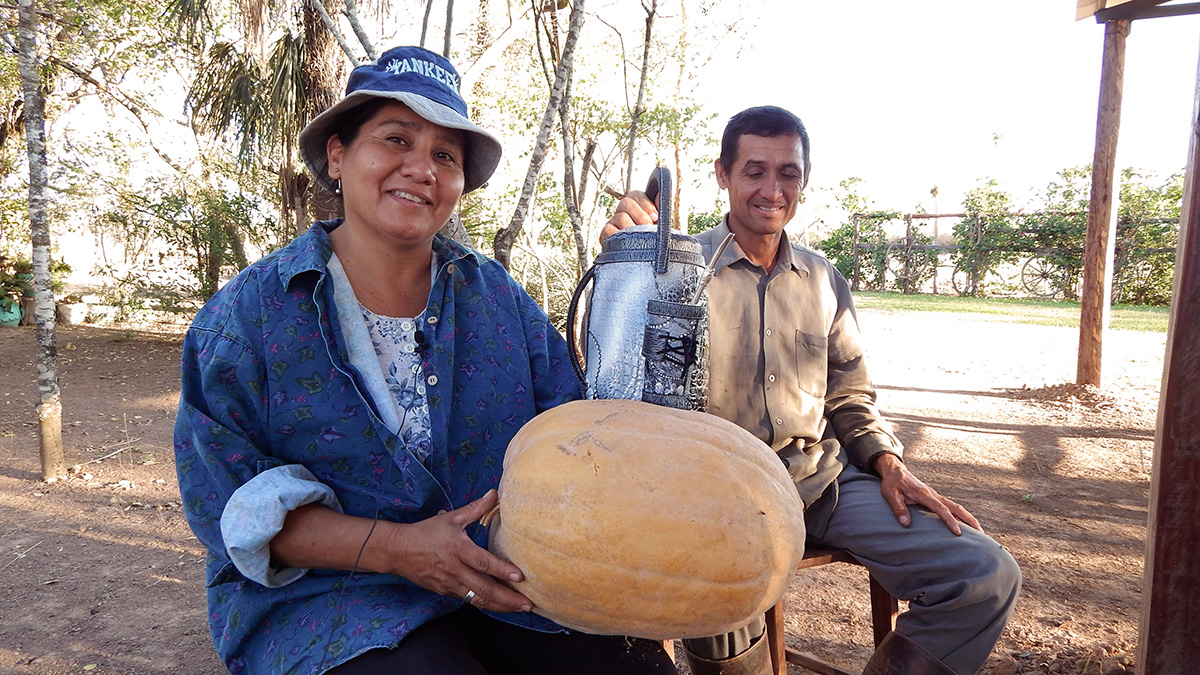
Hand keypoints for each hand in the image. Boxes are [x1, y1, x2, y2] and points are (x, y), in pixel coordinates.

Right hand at [382, 490, 532, 612]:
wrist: (398, 551)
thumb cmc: (426, 532)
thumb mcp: (451, 517)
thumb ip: (476, 508)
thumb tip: (495, 494)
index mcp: (458, 550)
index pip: (483, 563)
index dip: (502, 570)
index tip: (520, 577)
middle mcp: (455, 570)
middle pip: (485, 589)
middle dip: (508, 599)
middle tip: (528, 604)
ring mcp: (450, 584)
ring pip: (478, 600)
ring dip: (500, 606)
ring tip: (518, 608)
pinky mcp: (445, 592)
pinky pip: (468, 600)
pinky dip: (485, 604)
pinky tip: (498, 605)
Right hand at [599, 190, 656, 241]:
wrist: (649, 265)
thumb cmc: (654, 245)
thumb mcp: (661, 226)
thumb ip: (661, 208)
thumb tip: (660, 193)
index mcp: (636, 209)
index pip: (635, 195)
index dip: (645, 203)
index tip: (655, 215)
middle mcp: (623, 214)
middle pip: (626, 202)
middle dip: (640, 214)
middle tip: (648, 226)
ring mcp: (614, 225)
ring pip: (620, 216)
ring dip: (632, 226)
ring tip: (640, 237)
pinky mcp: (607, 237)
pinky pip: (608, 229)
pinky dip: (618, 234)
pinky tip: (628, 241)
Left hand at [872, 453, 982, 534]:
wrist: (895, 470)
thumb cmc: (892, 483)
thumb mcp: (890, 494)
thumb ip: (898, 508)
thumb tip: (906, 524)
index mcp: (924, 494)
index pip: (940, 509)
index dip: (950, 520)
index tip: (958, 532)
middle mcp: (933, 494)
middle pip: (956, 507)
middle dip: (969, 519)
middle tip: (981, 533)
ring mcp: (935, 496)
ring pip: (955, 507)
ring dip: (967, 518)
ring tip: (978, 531)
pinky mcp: (934, 498)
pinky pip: (950, 507)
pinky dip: (959, 515)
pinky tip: (963, 524)